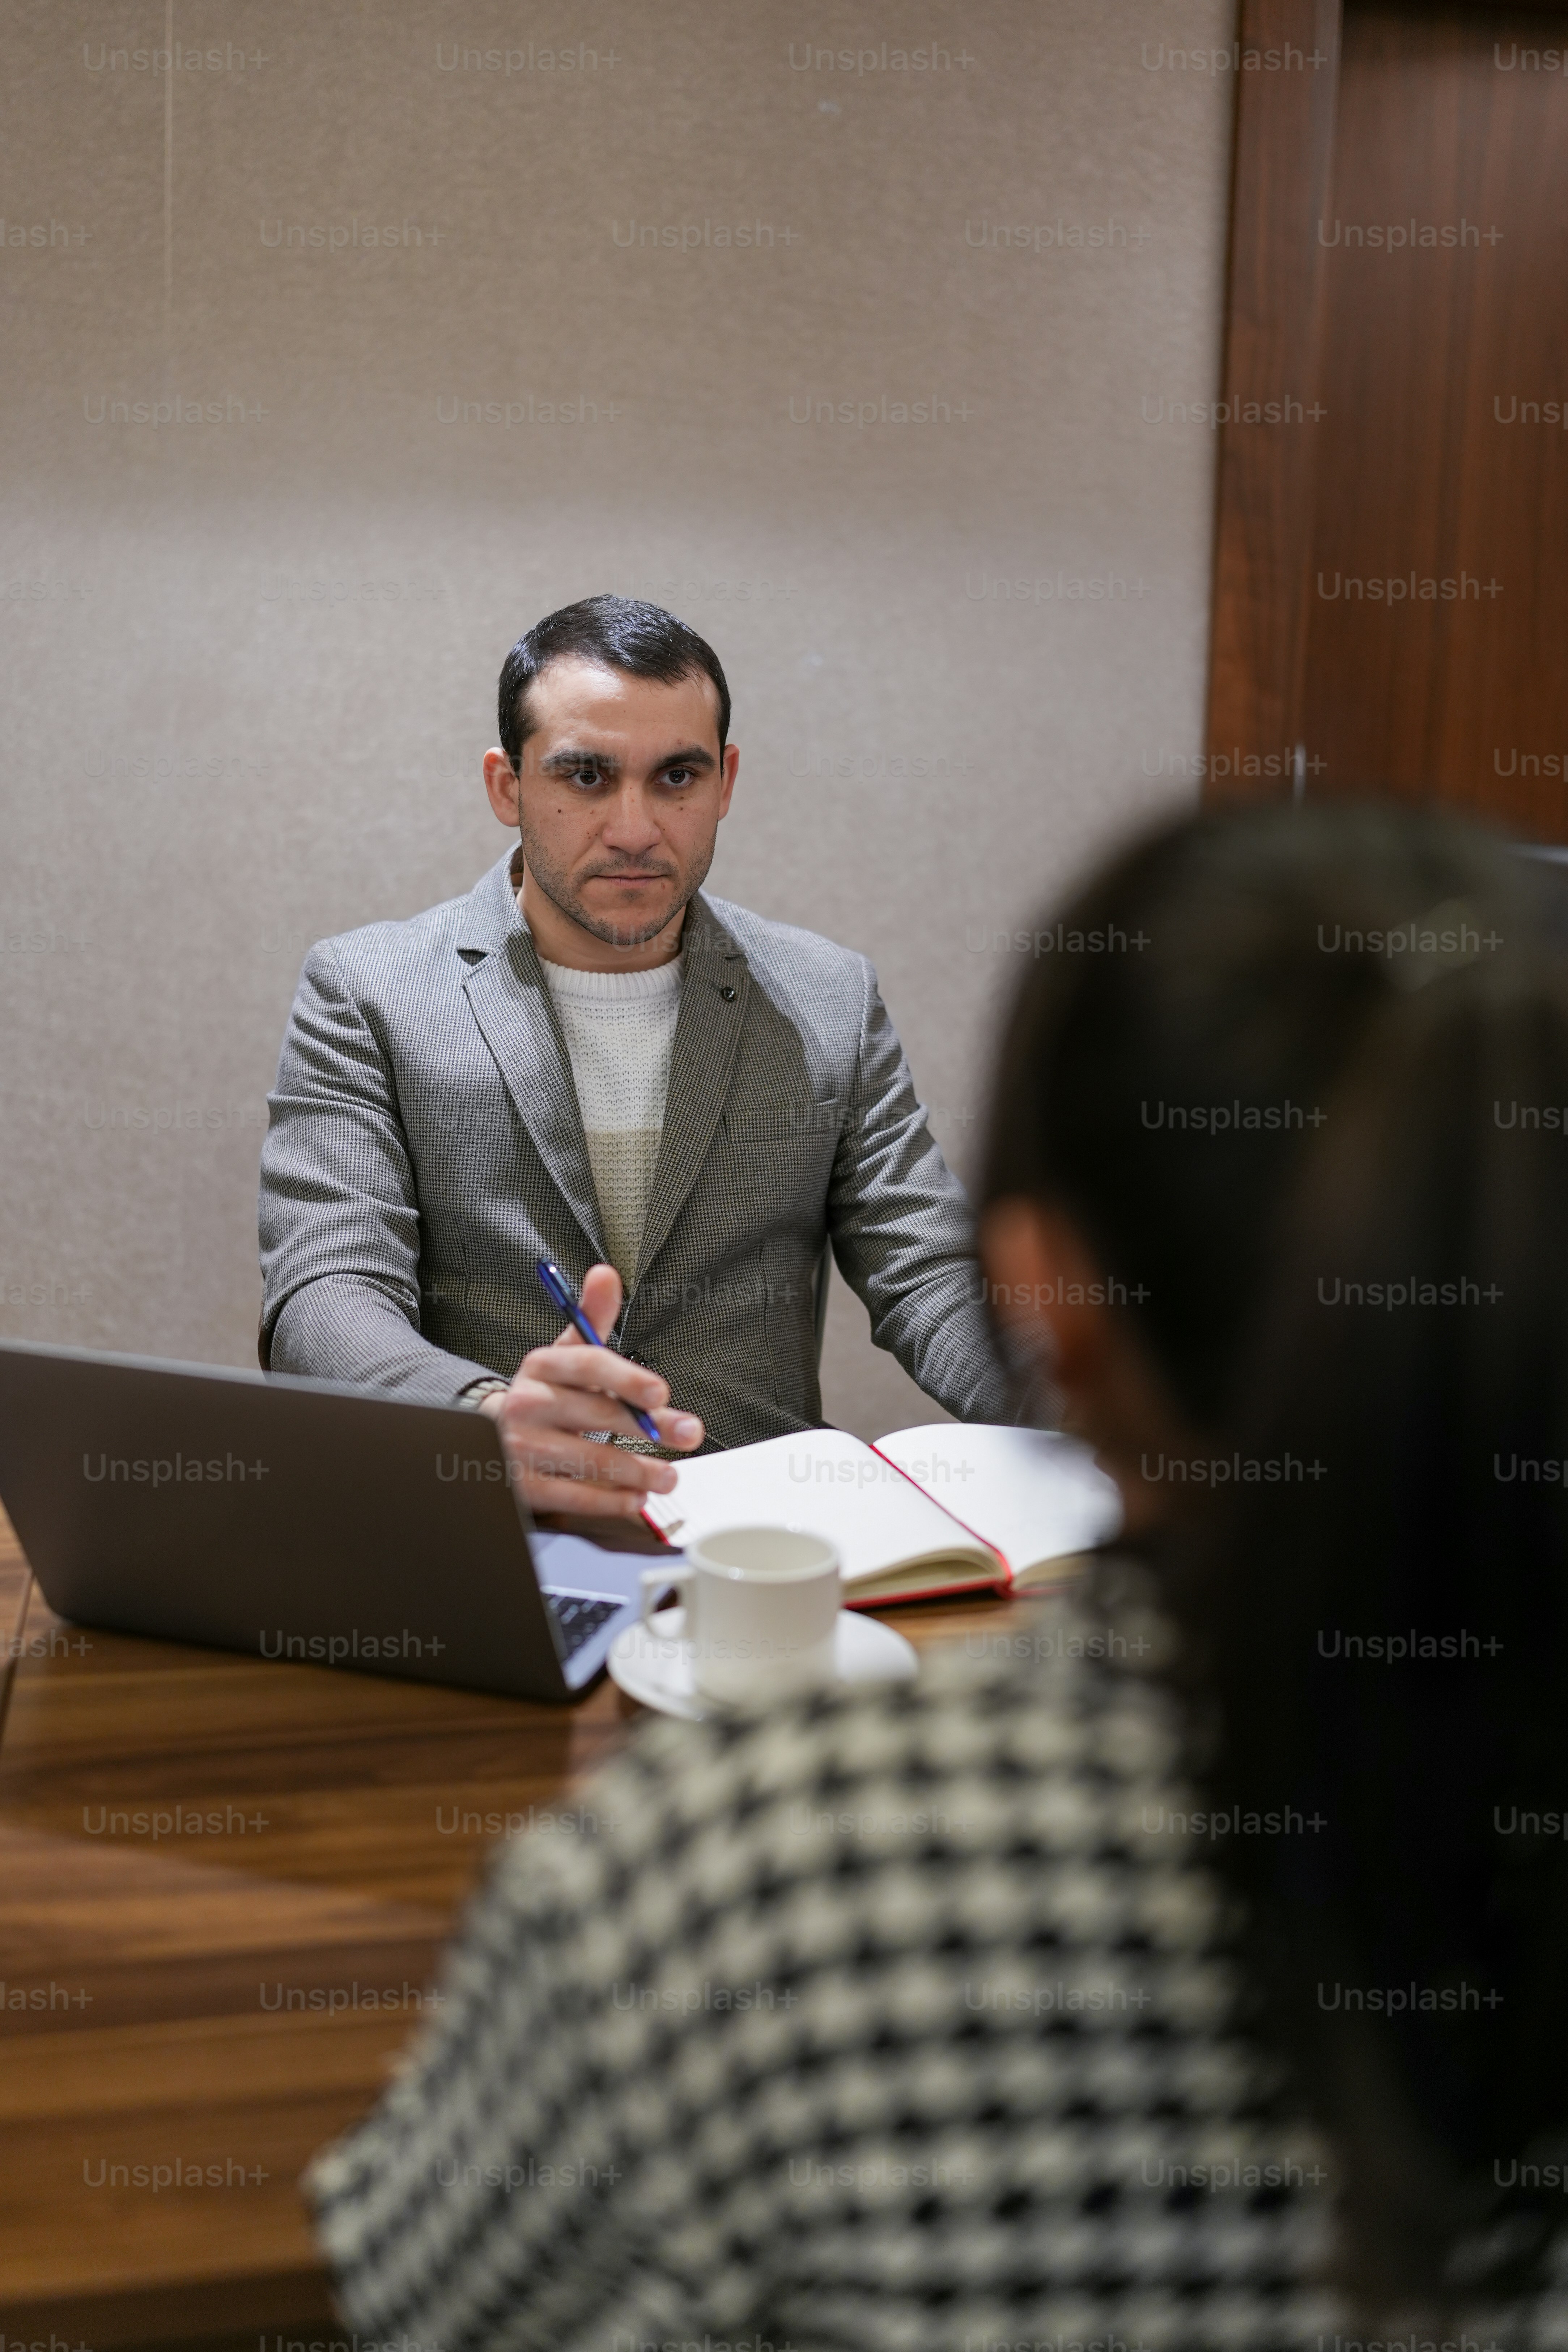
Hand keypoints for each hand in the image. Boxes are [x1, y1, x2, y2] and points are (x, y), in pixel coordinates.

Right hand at [476, 1263, 703, 1523]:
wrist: (493, 1434)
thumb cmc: (546, 1393)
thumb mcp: (565, 1353)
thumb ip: (592, 1318)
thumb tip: (606, 1274)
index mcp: (542, 1365)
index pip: (587, 1363)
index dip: (627, 1377)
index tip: (662, 1393)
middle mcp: (527, 1403)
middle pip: (597, 1413)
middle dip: (650, 1427)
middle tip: (687, 1435)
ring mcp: (520, 1446)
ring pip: (590, 1459)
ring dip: (638, 1470)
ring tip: (668, 1474)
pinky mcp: (522, 1485)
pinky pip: (573, 1496)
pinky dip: (610, 1500)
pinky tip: (635, 1497)